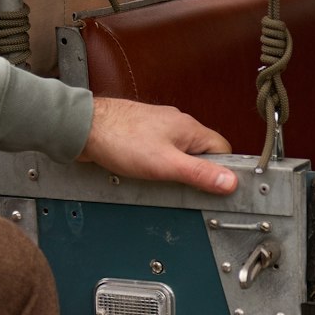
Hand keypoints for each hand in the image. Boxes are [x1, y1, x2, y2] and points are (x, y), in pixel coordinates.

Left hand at [78, 96, 237, 194]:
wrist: (84, 128)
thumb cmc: (120, 139)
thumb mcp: (167, 164)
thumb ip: (200, 174)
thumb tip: (230, 182)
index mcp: (190, 128)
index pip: (223, 150)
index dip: (224, 170)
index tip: (218, 187)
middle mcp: (178, 125)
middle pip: (202, 153)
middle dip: (198, 173)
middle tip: (187, 189)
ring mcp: (160, 129)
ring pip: (181, 154)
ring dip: (177, 171)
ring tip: (165, 182)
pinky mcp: (144, 135)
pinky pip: (162, 153)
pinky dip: (160, 166)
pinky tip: (149, 175)